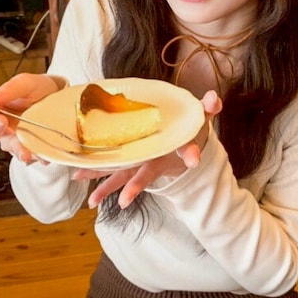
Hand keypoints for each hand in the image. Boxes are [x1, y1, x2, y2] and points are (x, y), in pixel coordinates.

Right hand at [0, 73, 62, 162]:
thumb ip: (7, 90)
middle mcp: (0, 127)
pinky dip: (37, 155)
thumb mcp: (23, 83)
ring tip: (25, 150)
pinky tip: (42, 155)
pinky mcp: (32, 146)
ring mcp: (16, 138)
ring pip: (10, 148)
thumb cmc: (36, 88)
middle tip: (2, 120)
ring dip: (16, 148)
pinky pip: (31, 155)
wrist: (59, 95)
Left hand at [73, 89, 222, 208]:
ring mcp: (143, 165)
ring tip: (93, 200)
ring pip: (125, 178)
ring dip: (110, 188)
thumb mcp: (202, 118)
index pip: (186, 148)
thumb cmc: (188, 131)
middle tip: (125, 199)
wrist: (185, 150)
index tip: (192, 159)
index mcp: (174, 146)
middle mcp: (158, 159)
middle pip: (146, 173)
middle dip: (136, 186)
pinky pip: (115, 174)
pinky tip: (83, 188)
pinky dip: (100, 180)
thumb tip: (214, 97)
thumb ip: (209, 107)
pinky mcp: (132, 166)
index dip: (189, 152)